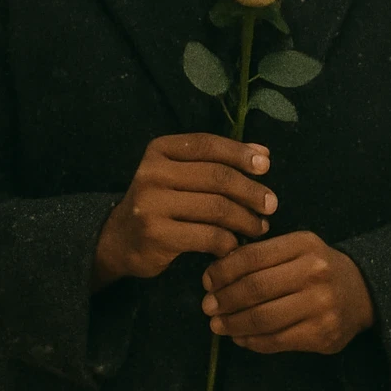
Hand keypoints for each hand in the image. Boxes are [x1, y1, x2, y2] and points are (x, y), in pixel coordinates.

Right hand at [92, 134, 276, 288]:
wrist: (119, 240)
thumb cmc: (161, 203)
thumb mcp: (179, 174)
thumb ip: (216, 162)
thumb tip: (264, 154)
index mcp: (160, 150)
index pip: (207, 144)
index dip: (240, 153)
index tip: (266, 165)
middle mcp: (153, 173)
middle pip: (217, 177)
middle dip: (251, 191)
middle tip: (271, 205)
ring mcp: (152, 205)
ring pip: (216, 208)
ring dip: (246, 219)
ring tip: (260, 227)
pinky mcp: (158, 235)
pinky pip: (208, 237)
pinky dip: (229, 242)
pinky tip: (235, 246)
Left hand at [201, 230, 373, 354]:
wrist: (363, 293)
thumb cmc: (318, 268)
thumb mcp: (296, 249)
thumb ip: (263, 256)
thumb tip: (217, 274)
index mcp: (304, 245)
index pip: (252, 256)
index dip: (223, 270)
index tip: (208, 281)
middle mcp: (314, 273)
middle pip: (255, 288)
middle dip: (224, 299)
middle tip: (207, 307)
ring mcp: (320, 306)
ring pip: (263, 318)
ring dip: (233, 324)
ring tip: (218, 325)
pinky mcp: (322, 335)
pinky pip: (276, 341)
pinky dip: (251, 341)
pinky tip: (240, 337)